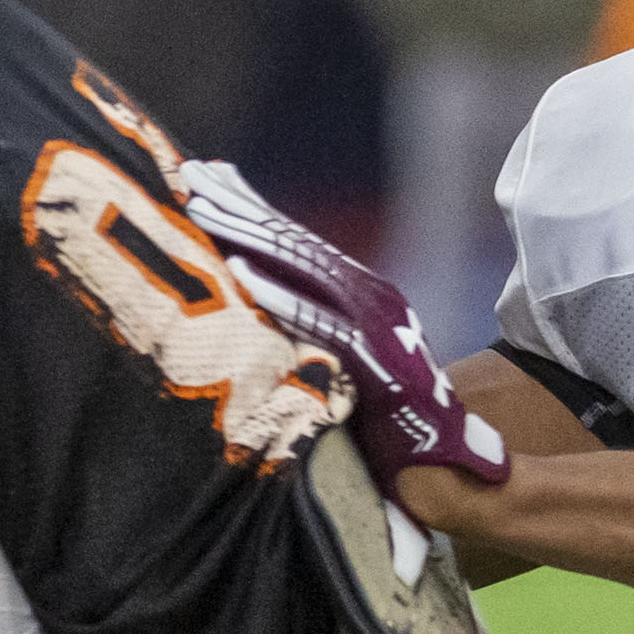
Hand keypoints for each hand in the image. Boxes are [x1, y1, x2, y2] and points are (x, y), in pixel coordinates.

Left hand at [177, 158, 509, 488]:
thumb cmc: (387, 415)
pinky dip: (277, 294)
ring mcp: (374, 321)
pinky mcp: (372, 356)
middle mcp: (370, 294)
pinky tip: (239, 272)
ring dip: (248, 235)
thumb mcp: (348, 357)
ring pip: (301, 266)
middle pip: (294, 241)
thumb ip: (313, 325)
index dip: (254, 206)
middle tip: (190, 176)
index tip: (209, 179)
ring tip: (201, 210)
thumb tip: (257, 301)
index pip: (298, 239)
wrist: (444, 457)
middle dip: (241, 206)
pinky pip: (315, 320)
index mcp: (363, 291)